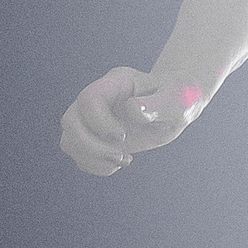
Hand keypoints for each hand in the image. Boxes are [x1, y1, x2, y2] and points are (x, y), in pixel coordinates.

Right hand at [60, 68, 202, 175]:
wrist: (174, 106)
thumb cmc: (178, 98)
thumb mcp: (178, 100)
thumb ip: (158, 104)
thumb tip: (133, 111)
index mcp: (116, 83)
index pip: (89, 99)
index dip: (100, 122)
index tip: (123, 137)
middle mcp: (98, 99)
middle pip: (70, 120)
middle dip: (91, 145)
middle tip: (120, 156)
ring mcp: (92, 118)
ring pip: (69, 139)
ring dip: (91, 158)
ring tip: (121, 161)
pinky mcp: (95, 136)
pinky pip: (78, 154)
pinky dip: (94, 165)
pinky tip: (118, 163)